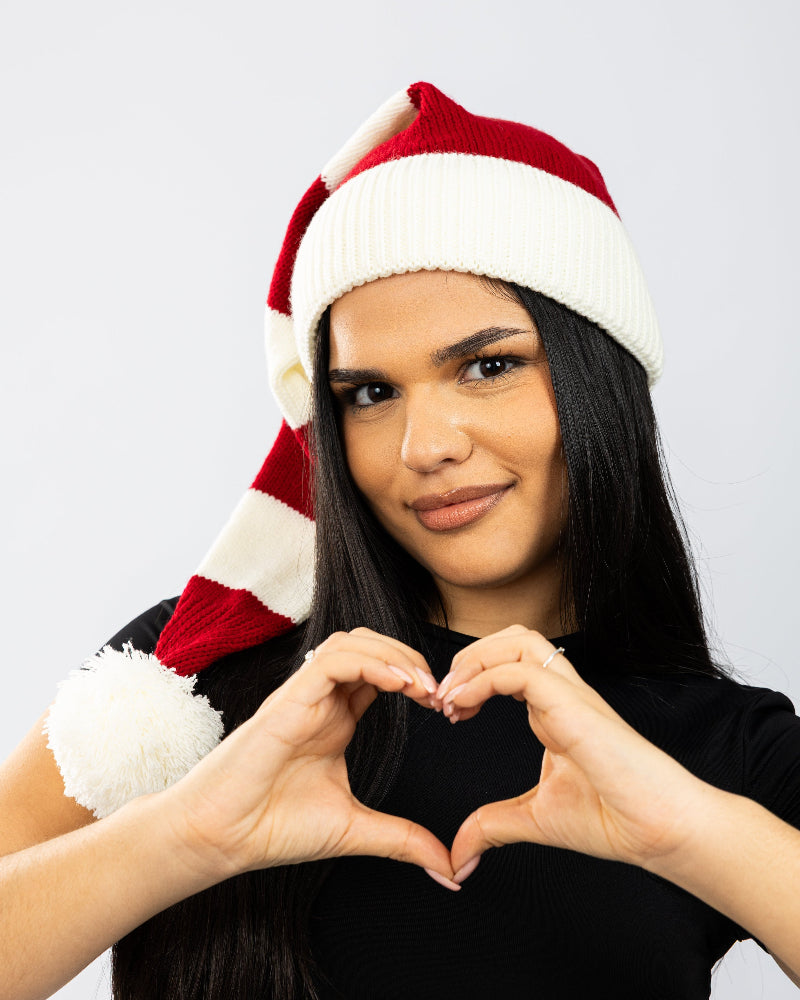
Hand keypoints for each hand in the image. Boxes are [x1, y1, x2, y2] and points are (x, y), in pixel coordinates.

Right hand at [163, 628, 454, 883]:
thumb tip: (451, 869)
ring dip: (393, 654)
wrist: (221, 839)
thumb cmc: (274, 827)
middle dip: (410, 657)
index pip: (382, 673)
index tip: (444, 707)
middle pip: (371, 645)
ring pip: (352, 642)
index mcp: (337, 719)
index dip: (417, 678)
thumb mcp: (355, 830)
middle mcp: (322, 700)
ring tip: (422, 686)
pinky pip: (331, 661)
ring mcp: (304, 696)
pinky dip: (368, 663)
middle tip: (439, 692)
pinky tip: (397, 684)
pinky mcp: (288, 701)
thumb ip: (403, 841)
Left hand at [437, 626, 712, 877]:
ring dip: (476, 660)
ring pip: (520, 640)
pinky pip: (522, 671)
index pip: (508, 664)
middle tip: (442, 697)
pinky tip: (464, 706)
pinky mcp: (575, 706)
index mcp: (553, 711)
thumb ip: (492, 827)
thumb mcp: (534, 819)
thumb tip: (458, 854)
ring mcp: (571, 696)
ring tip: (452, 696)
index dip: (470, 677)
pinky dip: (484, 679)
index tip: (447, 712)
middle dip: (469, 658)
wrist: (660, 830)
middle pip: (511, 638)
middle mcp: (561, 695)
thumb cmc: (613, 819)